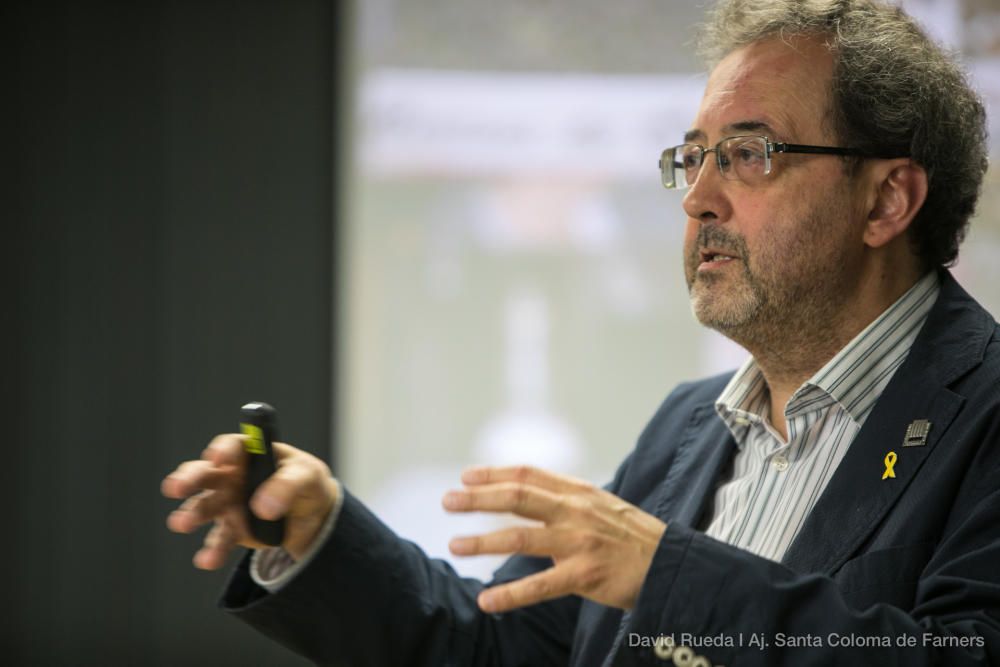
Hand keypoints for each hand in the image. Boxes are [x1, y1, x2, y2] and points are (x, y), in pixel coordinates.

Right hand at [161, 434, 338, 568]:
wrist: (313, 517)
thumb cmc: (307, 484)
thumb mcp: (307, 477)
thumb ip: (287, 486)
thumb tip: (263, 506)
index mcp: (252, 453)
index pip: (233, 446)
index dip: (223, 450)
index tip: (217, 459)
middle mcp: (233, 475)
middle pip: (206, 473)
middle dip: (189, 478)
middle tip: (176, 488)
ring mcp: (229, 503)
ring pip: (205, 506)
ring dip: (192, 514)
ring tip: (181, 523)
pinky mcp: (233, 529)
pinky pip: (220, 539)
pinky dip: (213, 550)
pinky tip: (207, 560)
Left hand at [443, 465, 665, 612]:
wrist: (671, 564)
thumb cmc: (630, 536)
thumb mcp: (600, 504)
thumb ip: (565, 498)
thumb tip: (525, 492)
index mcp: (578, 491)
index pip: (528, 474)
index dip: (495, 473)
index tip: (466, 476)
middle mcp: (575, 511)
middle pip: (518, 497)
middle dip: (479, 498)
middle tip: (448, 501)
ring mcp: (579, 542)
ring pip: (522, 538)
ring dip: (484, 541)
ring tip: (455, 545)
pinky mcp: (584, 575)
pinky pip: (539, 586)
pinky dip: (510, 594)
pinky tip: (486, 600)